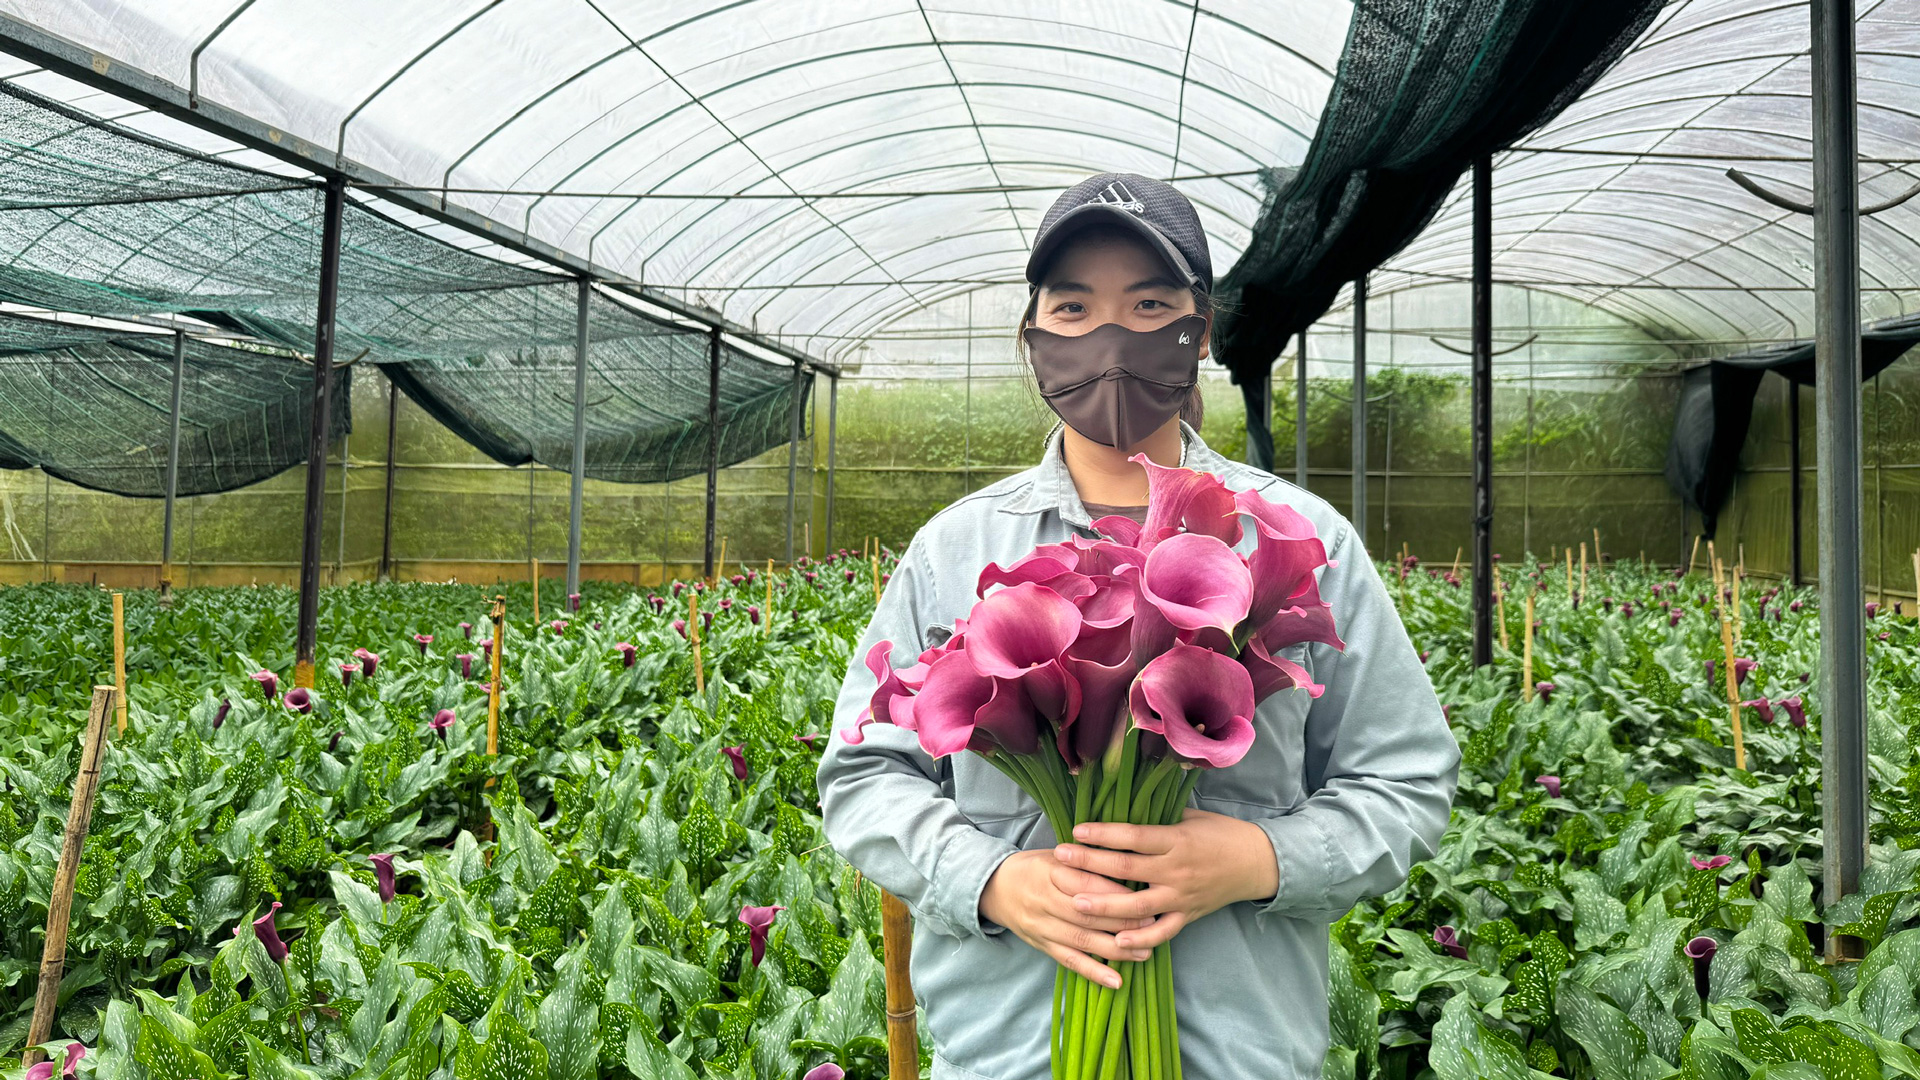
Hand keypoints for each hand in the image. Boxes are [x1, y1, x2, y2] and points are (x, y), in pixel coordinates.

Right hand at [978, 849, 1156, 988]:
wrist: (995, 888)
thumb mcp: (1057, 856)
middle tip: (1152, 925)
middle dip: (1123, 922)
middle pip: (1087, 914)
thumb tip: (1128, 866)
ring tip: (1144, 952)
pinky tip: (1115, 981)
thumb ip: (1087, 862)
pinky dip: (1093, 972)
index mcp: (1050, 871)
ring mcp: (1042, 926)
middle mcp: (1045, 900)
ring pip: (1081, 940)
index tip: (1144, 898)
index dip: (1117, 893)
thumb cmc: (1036, 868)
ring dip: (1115, 950)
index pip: (1087, 883)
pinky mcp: (1041, 945)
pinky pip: (1069, 961)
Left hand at [1050, 809, 1278, 950]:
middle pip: (1126, 867)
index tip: (1076, 830)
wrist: (1256, 863)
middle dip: (1090, 862)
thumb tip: (1120, 803)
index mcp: (1176, 839)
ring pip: (1137, 905)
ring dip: (1104, 905)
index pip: (1133, 836)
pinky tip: (1116, 942)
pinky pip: (1161, 932)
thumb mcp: (1191, 816)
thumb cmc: (1220, 833)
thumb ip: (1157, 816)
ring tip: (1075, 902)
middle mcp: (1176, 869)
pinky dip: (1140, 939)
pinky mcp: (1188, 916)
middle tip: (1060, 859)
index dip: (1103, 833)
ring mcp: (1181, 896)